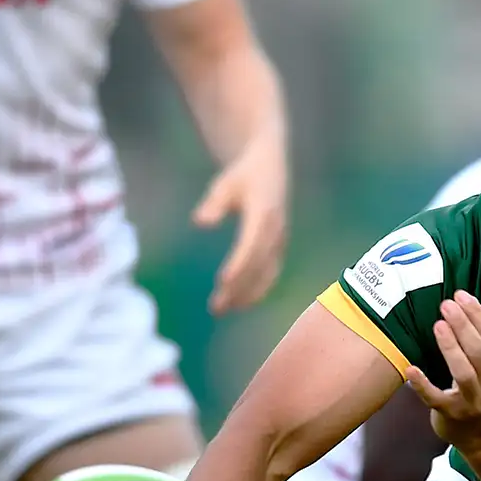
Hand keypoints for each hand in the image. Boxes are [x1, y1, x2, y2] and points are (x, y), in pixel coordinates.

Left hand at [192, 133, 286, 314]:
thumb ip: (214, 203)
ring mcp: (280, 243)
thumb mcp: (225, 183)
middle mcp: (276, 232)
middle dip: (238, 288)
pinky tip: (237, 304)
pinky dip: (255, 292)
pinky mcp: (279, 250)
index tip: (223, 281)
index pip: (251, 244)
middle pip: (257, 266)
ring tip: (221, 310)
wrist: (270, 170)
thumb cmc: (242, 176)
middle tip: (216, 307)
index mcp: (265, 213)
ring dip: (245, 295)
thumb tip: (200, 222)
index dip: (239, 264)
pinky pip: (269, 276)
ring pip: (265, 276)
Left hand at [406, 291, 480, 450]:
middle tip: (446, 305)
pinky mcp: (450, 415)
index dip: (477, 313)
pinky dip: (422, 384)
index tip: (461, 295)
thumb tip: (461, 304)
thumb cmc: (479, 393)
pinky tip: (411, 369)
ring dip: (451, 347)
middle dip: (463, 325)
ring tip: (438, 325)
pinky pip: (435, 398)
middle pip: (480, 352)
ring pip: (464, 373)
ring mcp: (472, 403)